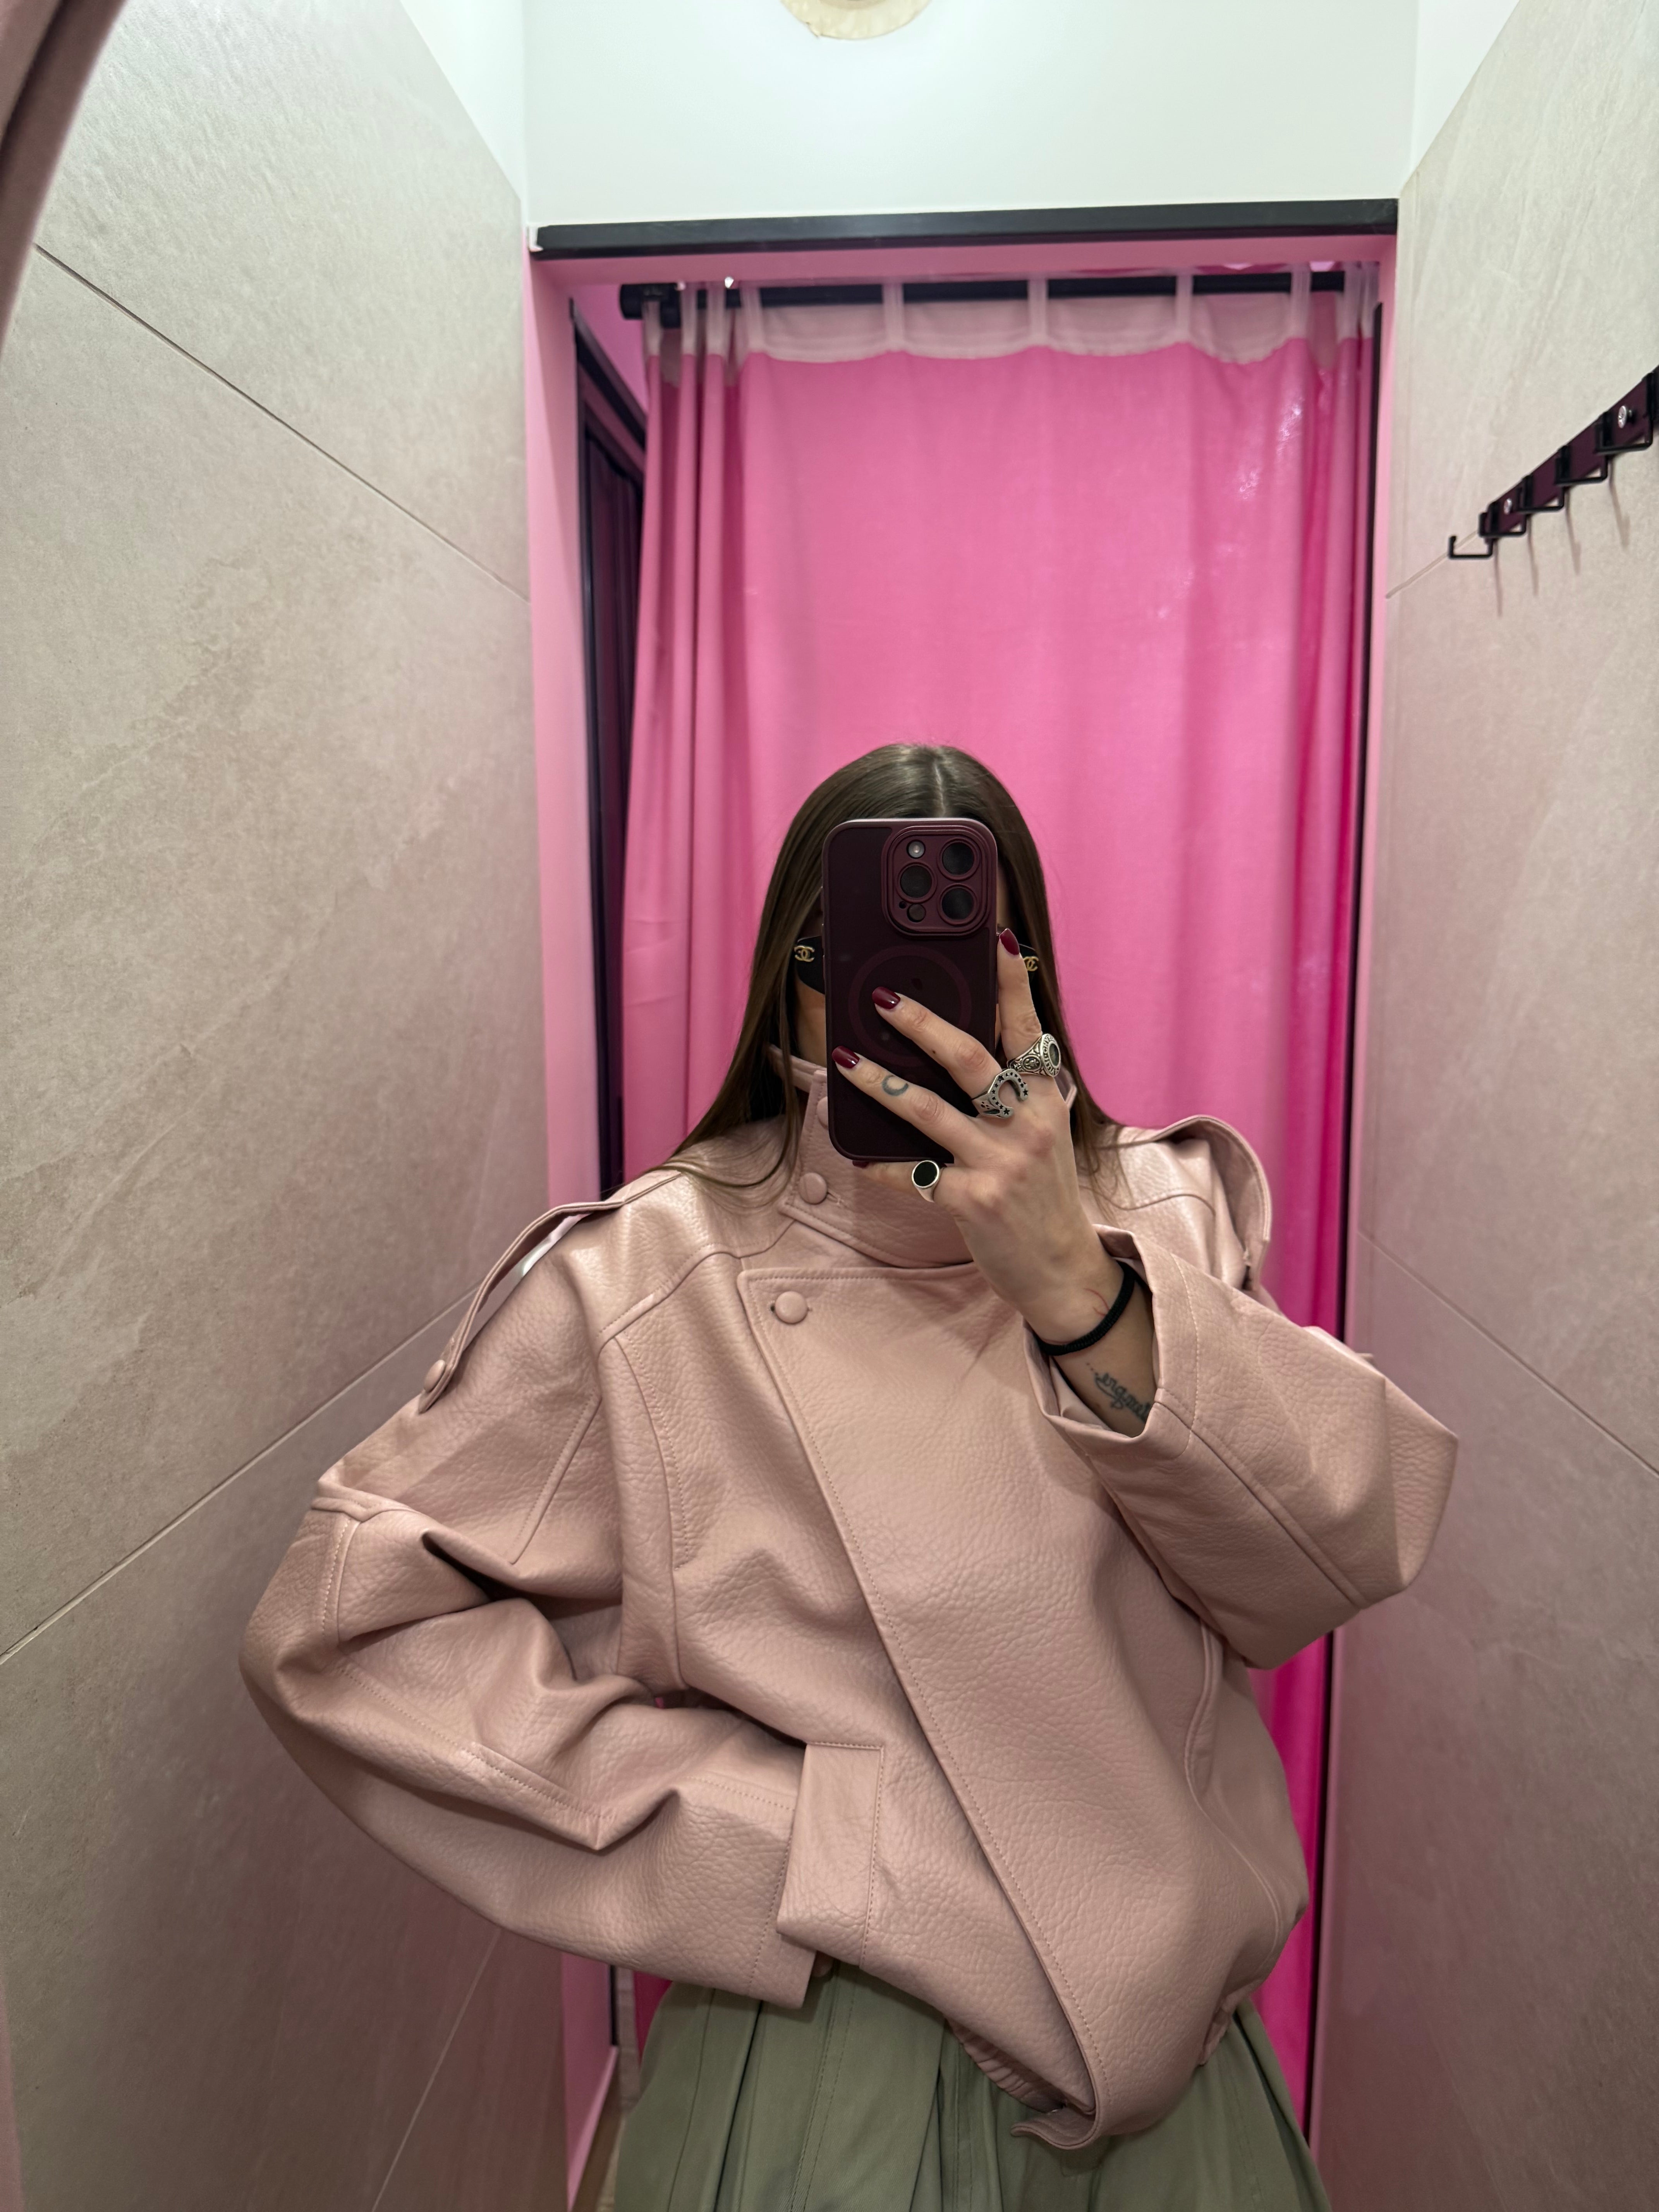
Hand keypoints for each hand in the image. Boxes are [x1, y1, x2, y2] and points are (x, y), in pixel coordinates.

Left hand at [832, 931, 1117, 1345]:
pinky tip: (858, 1153)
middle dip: (921, 1022)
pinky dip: (881, 1165)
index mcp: (1043, 1099)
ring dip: (880, 1083)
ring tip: (844, 1059)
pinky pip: (913, 1174)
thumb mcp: (1041, 1131)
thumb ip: (1011, 1090)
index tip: (996, 936)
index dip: (1012, 981)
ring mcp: (999, 1163)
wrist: (1061, 1269)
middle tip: (880, 996)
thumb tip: (959, 1042)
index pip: (1029, 1027)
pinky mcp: (972, 1200)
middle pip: (969, 1058)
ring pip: (929, 1111)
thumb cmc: (1042, 1192)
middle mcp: (1026, 1124)